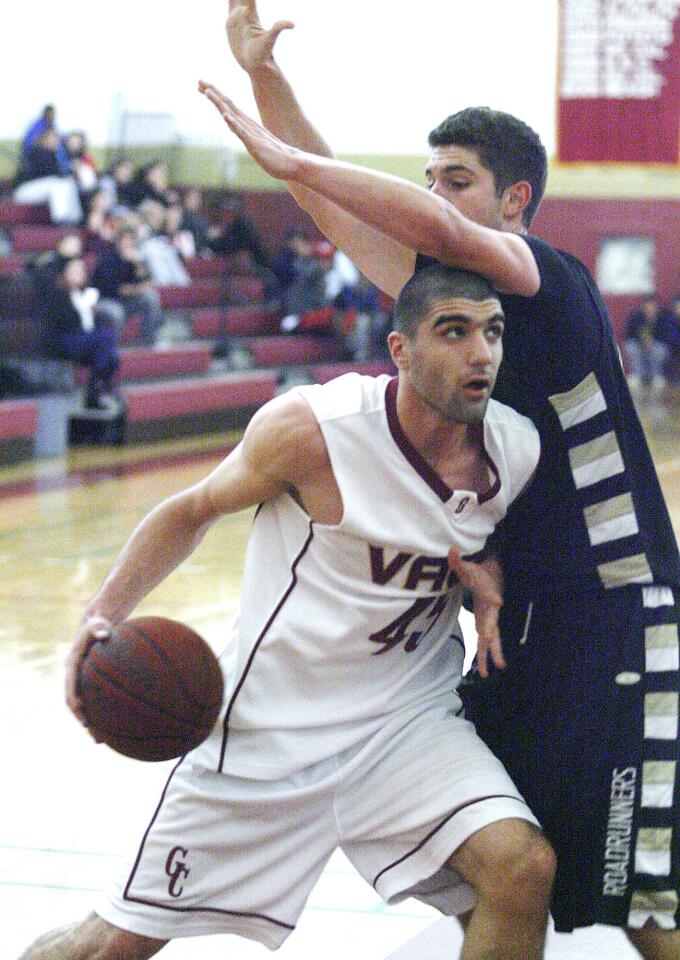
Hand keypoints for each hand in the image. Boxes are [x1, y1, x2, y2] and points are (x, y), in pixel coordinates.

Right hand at [65, 615, 111, 735]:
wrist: (96, 624)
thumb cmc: (98, 625)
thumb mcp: (98, 625)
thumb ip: (100, 629)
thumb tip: (105, 634)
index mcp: (73, 666)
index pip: (70, 689)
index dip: (74, 702)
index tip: (81, 714)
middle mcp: (75, 677)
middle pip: (75, 704)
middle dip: (83, 720)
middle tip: (93, 735)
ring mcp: (83, 681)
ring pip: (86, 706)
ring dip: (92, 722)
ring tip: (102, 740)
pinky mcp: (92, 682)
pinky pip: (96, 700)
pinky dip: (103, 712)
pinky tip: (117, 724)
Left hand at [199, 82, 302, 180]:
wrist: (296, 164)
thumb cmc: (280, 158)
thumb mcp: (261, 147)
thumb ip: (254, 142)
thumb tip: (249, 140)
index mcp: (249, 127)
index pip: (230, 108)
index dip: (217, 97)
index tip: (205, 88)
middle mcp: (249, 127)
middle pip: (228, 106)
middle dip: (213, 93)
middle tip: (199, 81)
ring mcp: (252, 135)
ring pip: (232, 115)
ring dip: (220, 103)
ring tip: (208, 92)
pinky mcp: (255, 145)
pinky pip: (243, 133)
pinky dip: (234, 124)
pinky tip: (226, 116)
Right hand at [227, 0, 293, 72]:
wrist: (256, 65)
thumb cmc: (263, 55)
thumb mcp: (270, 39)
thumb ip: (278, 28)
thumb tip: (293, 24)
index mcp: (251, 14)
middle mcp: (244, 13)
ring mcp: (237, 19)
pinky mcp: (231, 26)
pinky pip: (230, 8)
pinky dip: (230, 0)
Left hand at [448, 547, 504, 678]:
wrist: (492, 580)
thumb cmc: (478, 574)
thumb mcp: (467, 567)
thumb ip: (458, 560)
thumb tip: (451, 549)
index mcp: (488, 591)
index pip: (491, 593)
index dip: (493, 597)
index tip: (497, 601)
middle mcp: (492, 608)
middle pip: (493, 620)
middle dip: (491, 629)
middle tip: (489, 637)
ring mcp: (491, 619)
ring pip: (492, 637)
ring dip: (491, 652)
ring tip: (490, 670)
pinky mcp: (487, 626)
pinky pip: (487, 643)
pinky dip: (485, 655)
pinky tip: (485, 671)